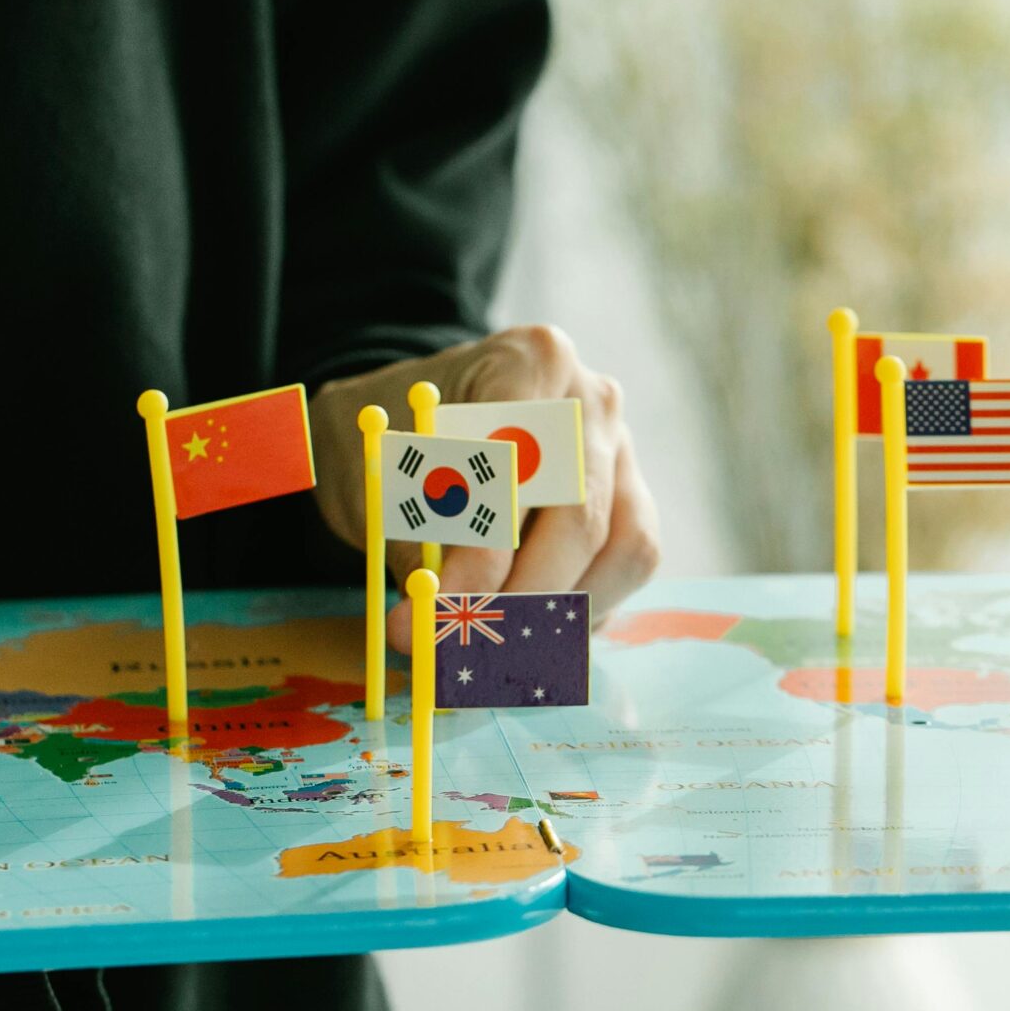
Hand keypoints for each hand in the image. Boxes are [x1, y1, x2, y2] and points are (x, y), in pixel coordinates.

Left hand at [308, 325, 662, 652]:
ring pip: (625, 550)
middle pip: (581, 515)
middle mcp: (593, 402)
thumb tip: (424, 626)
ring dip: (560, 613)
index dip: (486, 545)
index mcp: (531, 361)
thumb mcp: (377, 472)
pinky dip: (577, 613)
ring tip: (490, 649)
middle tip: (461, 648)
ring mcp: (623, 453)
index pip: (521, 462)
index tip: (440, 605)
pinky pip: (624, 570)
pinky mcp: (632, 504)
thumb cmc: (394, 439)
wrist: (418, 426)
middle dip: (520, 597)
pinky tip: (522, 633)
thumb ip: (409, 540)